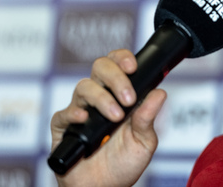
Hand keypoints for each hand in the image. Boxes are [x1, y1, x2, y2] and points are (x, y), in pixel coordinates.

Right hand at [50, 49, 166, 186]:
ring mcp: (81, 111)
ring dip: (102, 99)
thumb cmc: (124, 164)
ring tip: (116, 117)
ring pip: (84, 87)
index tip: (133, 66)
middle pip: (100, 68)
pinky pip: (63, 113)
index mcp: (120, 95)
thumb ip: (149, 117)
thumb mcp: (144, 141)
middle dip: (115, 77)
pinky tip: (86, 120)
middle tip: (128, 97)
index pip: (118, 64)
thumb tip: (160, 92)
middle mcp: (100, 98)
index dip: (123, 58)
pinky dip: (74, 113)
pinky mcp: (63, 128)